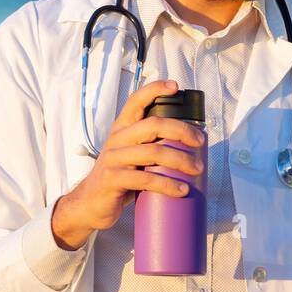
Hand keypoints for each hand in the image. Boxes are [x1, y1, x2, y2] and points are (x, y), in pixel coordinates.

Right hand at [52, 79, 204, 249]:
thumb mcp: (131, 155)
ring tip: (197, 168)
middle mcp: (116, 139)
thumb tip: (188, 144)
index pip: (136, 101)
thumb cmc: (119, 177)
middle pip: (153, 125)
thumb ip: (149, 145)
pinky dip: (168, 184)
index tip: (175, 87)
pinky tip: (182, 189)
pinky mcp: (113, 179)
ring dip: (181, 160)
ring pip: (153, 152)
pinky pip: (146, 179)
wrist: (90, 204)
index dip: (154, 89)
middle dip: (181, 130)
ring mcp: (113, 159)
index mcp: (122, 129)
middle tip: (200, 141)